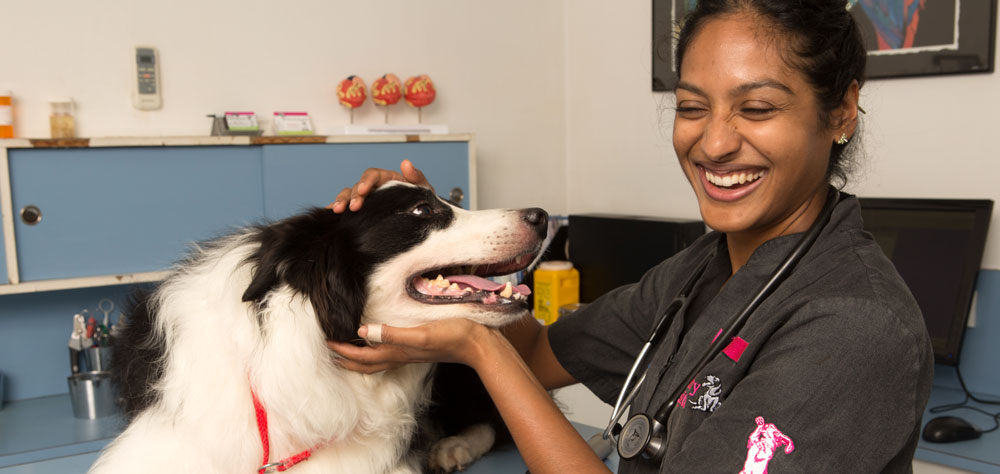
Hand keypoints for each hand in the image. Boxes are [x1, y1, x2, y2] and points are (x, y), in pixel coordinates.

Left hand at [327, 319, 489, 373]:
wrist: (477, 345)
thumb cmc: (452, 336)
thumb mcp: (421, 333)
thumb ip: (392, 333)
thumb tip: (363, 330)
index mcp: (397, 352)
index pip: (362, 356)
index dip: (343, 352)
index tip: (327, 343)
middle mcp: (400, 356)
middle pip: (366, 364)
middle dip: (346, 360)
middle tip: (330, 352)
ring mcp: (409, 354)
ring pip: (376, 360)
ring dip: (359, 358)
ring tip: (347, 350)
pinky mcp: (418, 348)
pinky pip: (389, 354)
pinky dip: (376, 351)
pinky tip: (378, 342)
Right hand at [328, 159, 432, 212]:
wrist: (424, 222)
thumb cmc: (424, 203)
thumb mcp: (423, 190)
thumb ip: (416, 177)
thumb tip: (406, 163)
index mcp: (386, 179)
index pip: (372, 175)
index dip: (366, 181)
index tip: (364, 190)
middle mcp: (374, 188)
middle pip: (357, 186)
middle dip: (352, 195)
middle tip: (353, 207)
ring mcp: (367, 201)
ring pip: (348, 196)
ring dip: (341, 201)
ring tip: (337, 211)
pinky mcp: (362, 214)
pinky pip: (347, 211)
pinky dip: (336, 211)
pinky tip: (331, 217)